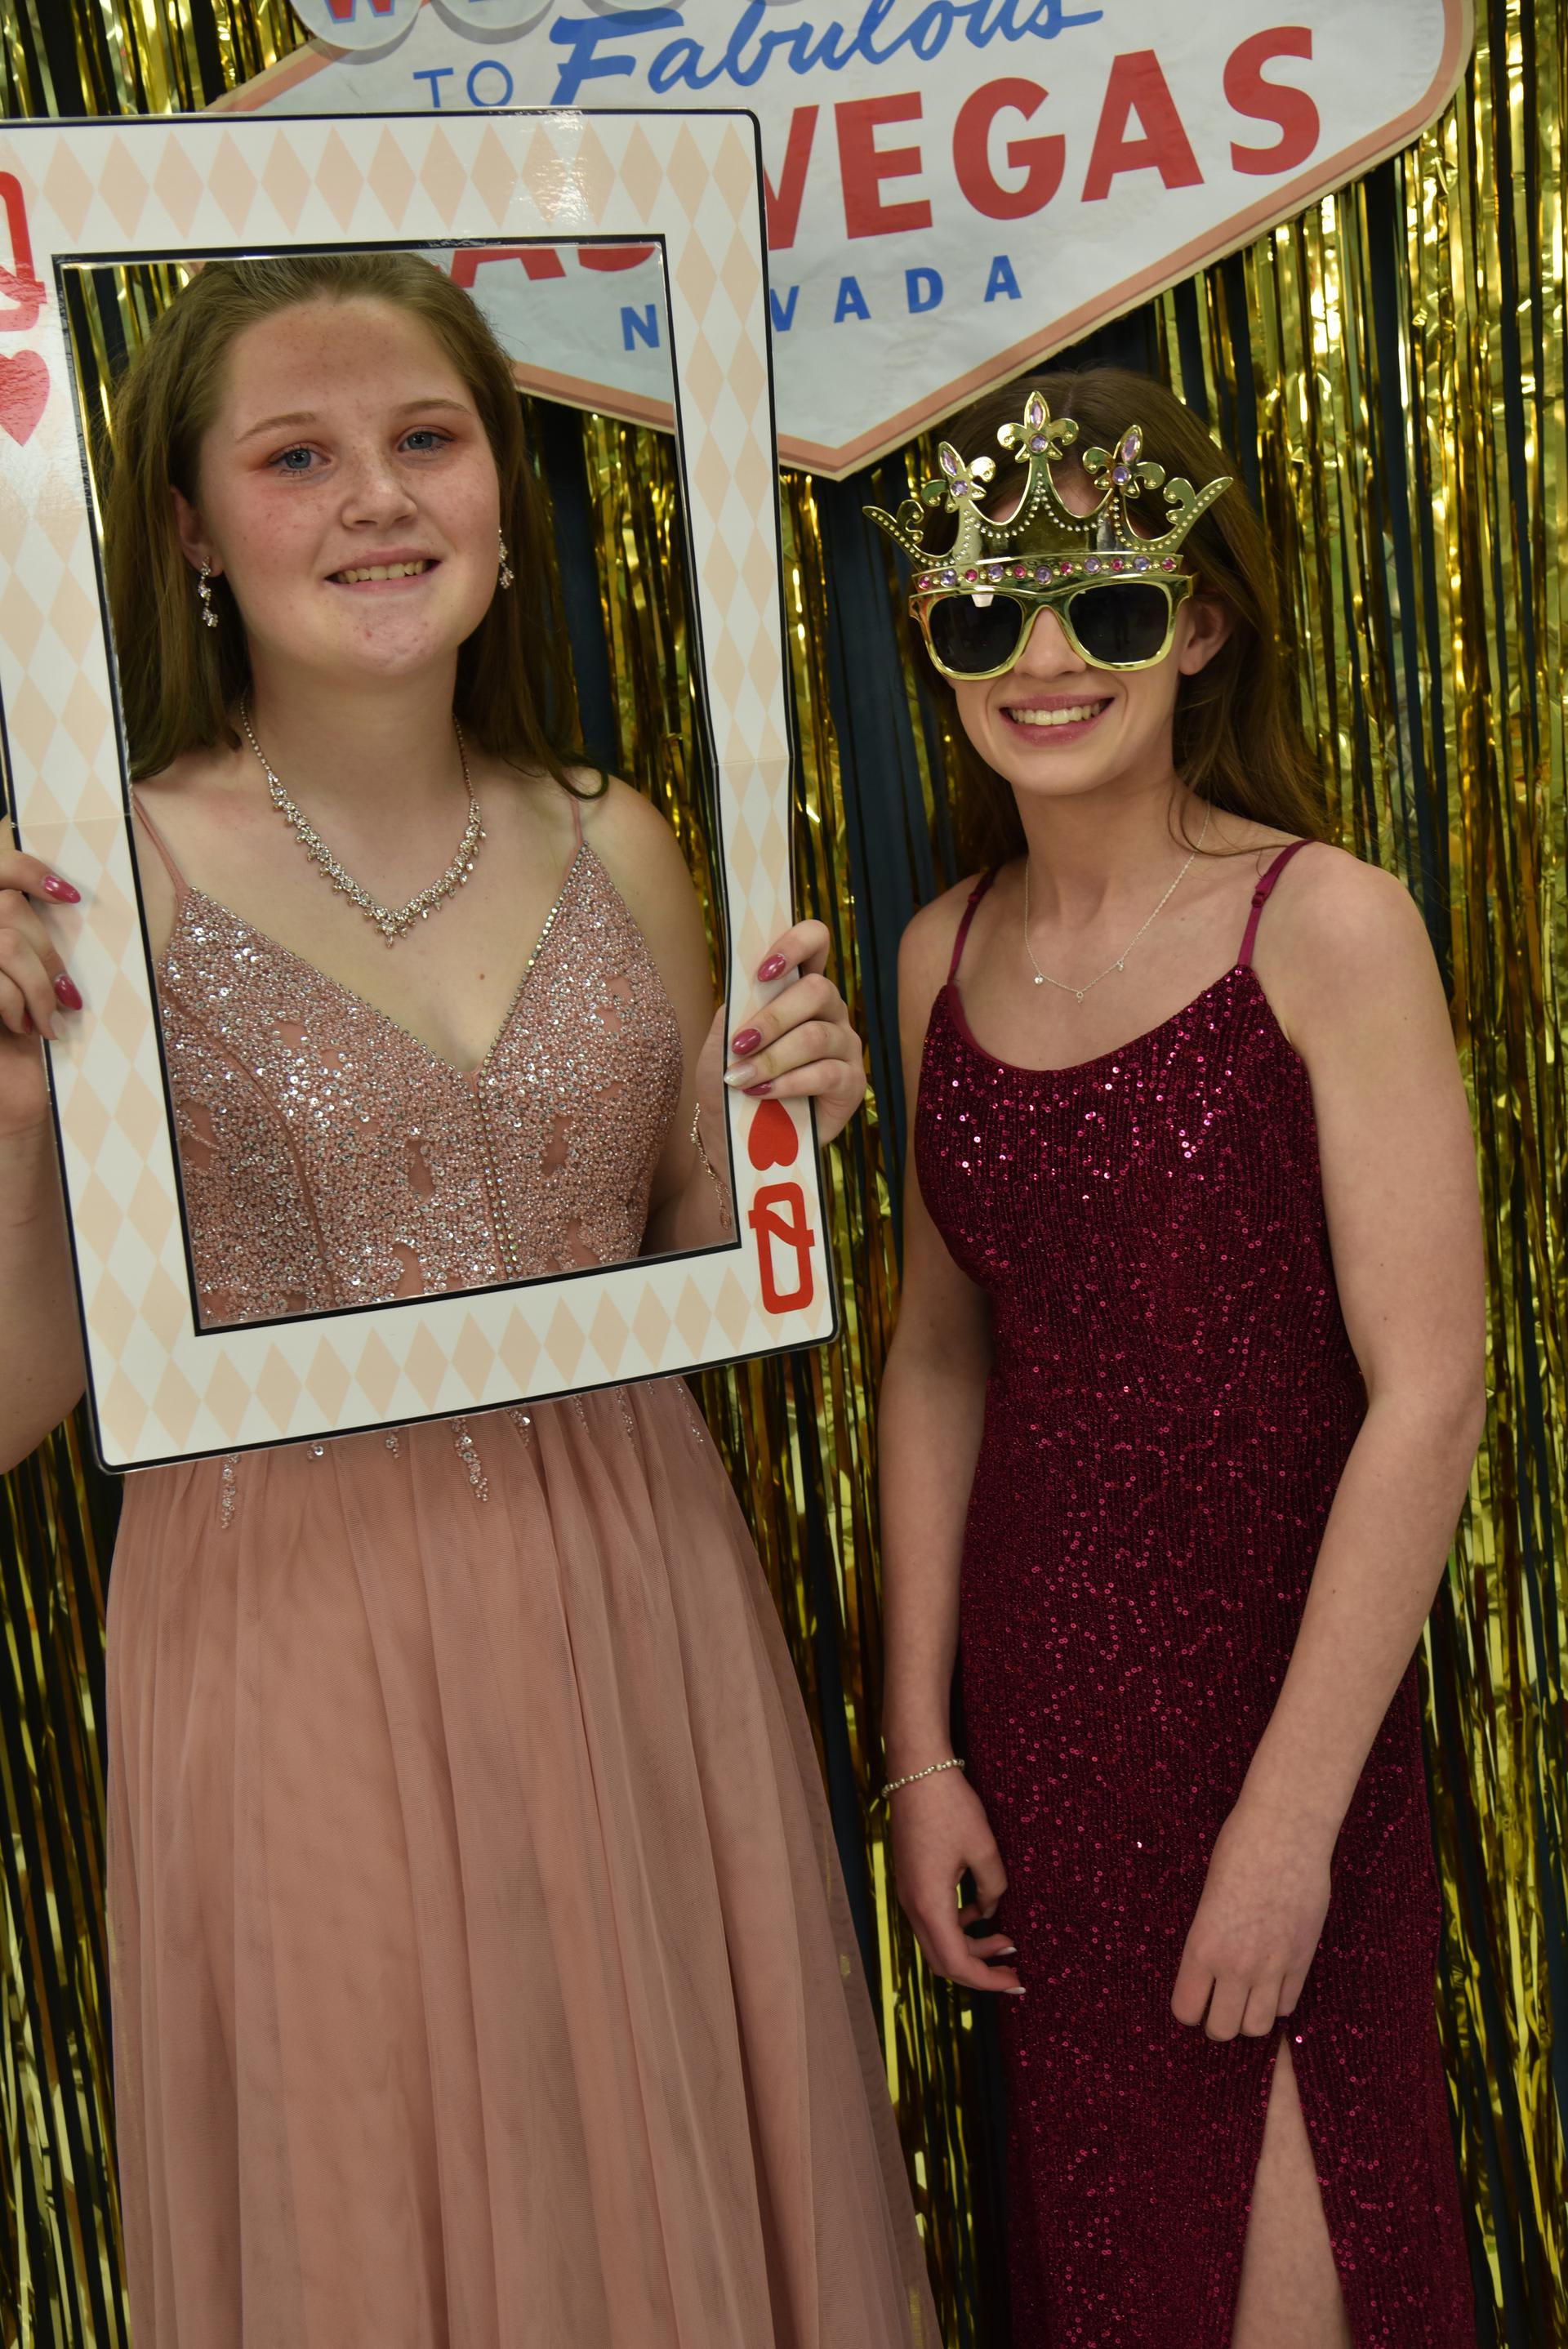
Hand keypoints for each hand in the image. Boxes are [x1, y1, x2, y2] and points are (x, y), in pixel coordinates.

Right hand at [0, 853, 81, 1142]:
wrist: (13, 1094)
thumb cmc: (28, 1037)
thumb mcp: (40, 981)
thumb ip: (39, 941)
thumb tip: (71, 898)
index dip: (27, 870)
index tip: (69, 896)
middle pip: (8, 909)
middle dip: (46, 954)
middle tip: (65, 994)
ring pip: (7, 944)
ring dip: (36, 984)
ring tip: (46, 1018)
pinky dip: (17, 1005)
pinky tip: (23, 1027)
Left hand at [722, 919, 865, 1146]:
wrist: (734, 1135)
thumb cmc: (730, 1082)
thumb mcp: (720, 1042)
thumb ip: (734, 1012)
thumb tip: (745, 992)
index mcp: (799, 989)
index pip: (816, 942)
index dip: (797, 943)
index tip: (764, 970)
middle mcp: (829, 1012)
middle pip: (818, 990)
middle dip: (773, 1017)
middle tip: (740, 1043)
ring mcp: (845, 1046)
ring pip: (817, 1036)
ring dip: (773, 1057)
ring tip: (742, 1078)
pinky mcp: (851, 1084)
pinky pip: (826, 1073)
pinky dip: (789, 1083)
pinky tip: (762, 1093)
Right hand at [889, 1768, 1022, 1995]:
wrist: (916, 1771)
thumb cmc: (950, 1806)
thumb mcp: (984, 1849)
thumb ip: (994, 1888)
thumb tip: (991, 1910)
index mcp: (929, 1904)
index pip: (957, 1964)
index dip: (988, 1981)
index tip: (1017, 1982)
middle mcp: (913, 1905)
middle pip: (943, 1961)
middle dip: (979, 1971)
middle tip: (1013, 1971)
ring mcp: (908, 1893)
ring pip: (937, 1941)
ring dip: (970, 1948)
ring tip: (1005, 1940)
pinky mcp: (911, 1880)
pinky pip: (933, 1919)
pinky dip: (958, 1927)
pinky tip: (981, 1911)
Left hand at [1171, 1797, 1332, 2039]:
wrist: (1285, 1832)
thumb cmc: (1237, 1851)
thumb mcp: (1207, 1898)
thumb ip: (1208, 1940)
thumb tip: (1210, 1968)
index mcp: (1202, 1947)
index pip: (1186, 2010)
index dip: (1188, 2008)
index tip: (1192, 1997)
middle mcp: (1236, 1965)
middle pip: (1223, 2029)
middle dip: (1216, 2021)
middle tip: (1218, 2003)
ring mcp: (1273, 1966)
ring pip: (1258, 2026)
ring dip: (1248, 2017)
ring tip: (1245, 1998)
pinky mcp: (1303, 1960)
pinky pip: (1288, 2004)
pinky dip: (1277, 2001)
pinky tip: (1271, 1982)